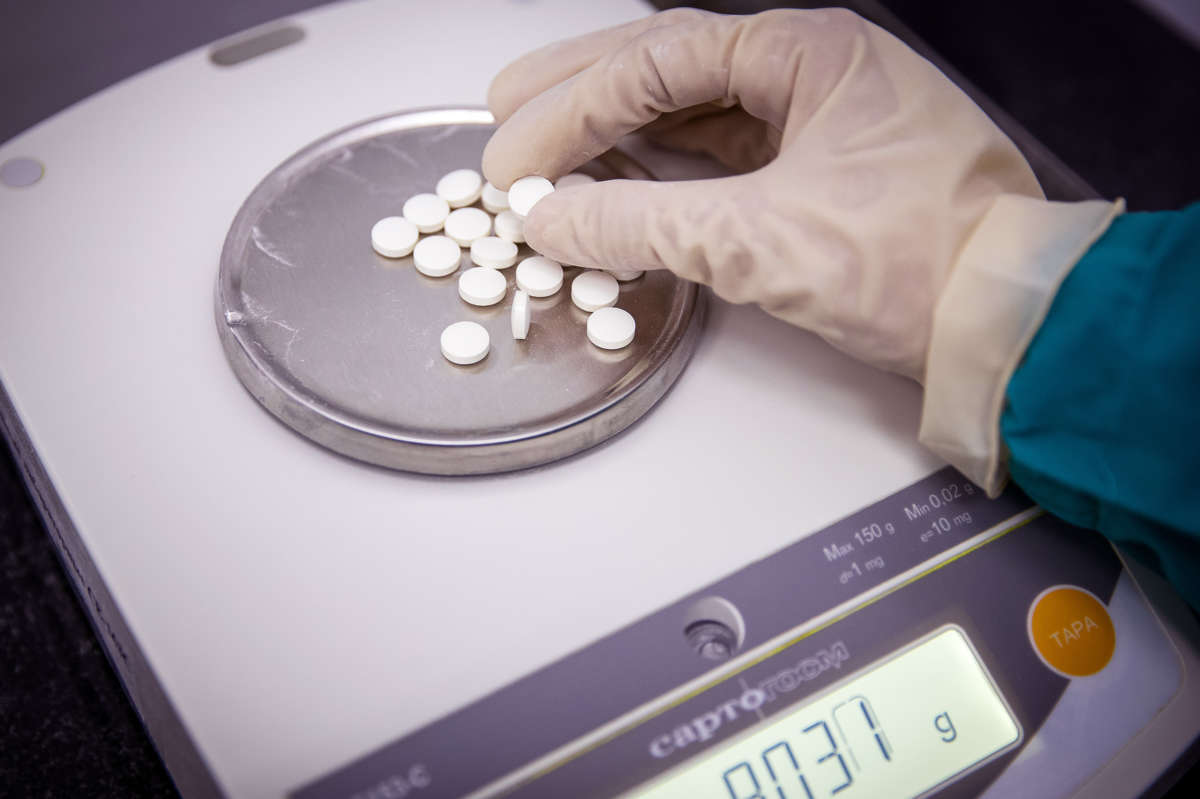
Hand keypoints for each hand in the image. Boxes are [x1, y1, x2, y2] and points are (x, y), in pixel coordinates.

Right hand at [482, 8, 1041, 379]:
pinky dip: (663, 169)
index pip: (658, 62)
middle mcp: (813, 73)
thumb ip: (640, 223)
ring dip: (617, 129)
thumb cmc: (918, 264)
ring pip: (694, 111)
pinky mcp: (818, 178)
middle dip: (580, 92)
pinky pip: (722, 157)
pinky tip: (619, 179)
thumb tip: (552, 217)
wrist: (1005, 325)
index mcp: (808, 53)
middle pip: (669, 68)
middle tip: (504, 112)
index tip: (515, 157)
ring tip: (547, 145)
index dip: (572, 107)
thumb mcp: (759, 241)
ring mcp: (817, 124)